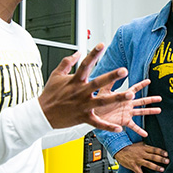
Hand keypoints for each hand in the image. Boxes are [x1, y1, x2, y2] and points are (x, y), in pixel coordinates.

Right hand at [38, 44, 160, 132]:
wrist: (42, 114)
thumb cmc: (49, 94)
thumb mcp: (56, 75)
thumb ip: (67, 62)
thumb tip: (77, 52)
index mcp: (75, 81)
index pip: (85, 64)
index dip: (93, 54)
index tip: (101, 45)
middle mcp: (80, 92)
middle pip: (98, 82)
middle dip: (111, 76)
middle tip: (124, 70)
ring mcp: (83, 105)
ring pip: (102, 101)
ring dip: (117, 98)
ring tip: (130, 95)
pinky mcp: (83, 117)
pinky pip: (98, 123)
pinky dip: (108, 126)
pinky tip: (119, 127)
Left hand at [93, 79, 160, 137]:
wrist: (92, 114)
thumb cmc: (97, 102)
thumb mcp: (104, 91)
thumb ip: (110, 83)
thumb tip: (116, 73)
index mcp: (124, 96)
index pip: (135, 89)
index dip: (142, 84)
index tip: (149, 80)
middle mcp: (127, 104)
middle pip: (142, 101)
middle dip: (151, 99)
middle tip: (160, 98)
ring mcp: (127, 113)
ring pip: (141, 112)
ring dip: (150, 111)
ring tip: (159, 110)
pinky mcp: (124, 121)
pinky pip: (134, 126)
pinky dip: (139, 130)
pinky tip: (145, 134)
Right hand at [115, 143, 168, 172]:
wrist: (119, 150)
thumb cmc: (129, 147)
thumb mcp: (139, 144)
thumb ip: (146, 146)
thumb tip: (154, 147)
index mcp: (143, 148)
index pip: (154, 149)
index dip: (161, 152)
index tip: (166, 154)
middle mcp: (141, 154)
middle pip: (153, 156)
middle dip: (161, 159)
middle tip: (167, 161)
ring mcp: (137, 160)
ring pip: (148, 164)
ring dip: (156, 167)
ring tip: (162, 169)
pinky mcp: (133, 166)